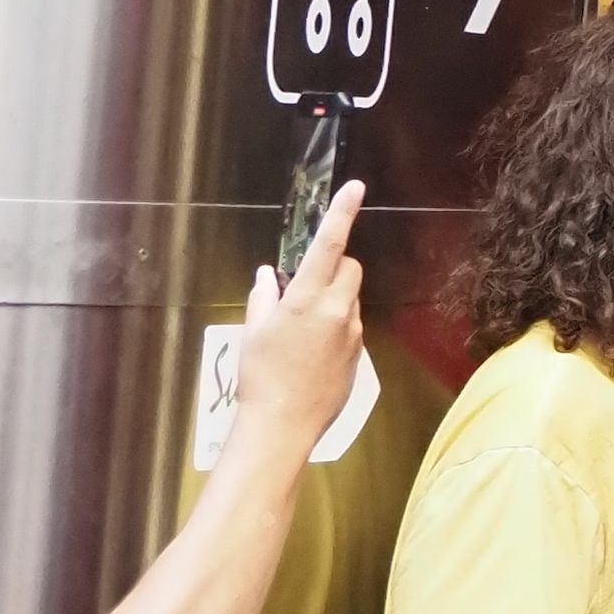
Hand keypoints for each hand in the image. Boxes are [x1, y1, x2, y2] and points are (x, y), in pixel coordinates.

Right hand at [229, 187, 367, 445]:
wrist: (282, 426)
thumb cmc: (260, 376)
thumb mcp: (253, 333)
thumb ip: (265, 298)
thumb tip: (268, 275)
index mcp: (308, 299)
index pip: (329, 245)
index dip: (341, 213)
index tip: (356, 188)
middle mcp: (338, 310)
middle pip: (350, 269)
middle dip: (333, 269)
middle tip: (304, 291)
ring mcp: (353, 333)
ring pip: (350, 300)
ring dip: (333, 303)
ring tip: (302, 334)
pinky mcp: (359, 355)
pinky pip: (350, 328)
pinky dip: (337, 329)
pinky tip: (312, 356)